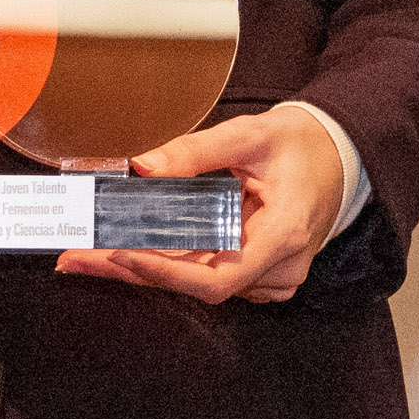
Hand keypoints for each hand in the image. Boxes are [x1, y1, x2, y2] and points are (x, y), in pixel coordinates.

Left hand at [56, 102, 350, 305]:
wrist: (340, 157)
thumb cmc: (301, 145)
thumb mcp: (250, 134)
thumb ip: (195, 151)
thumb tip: (142, 166)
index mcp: (284, 235)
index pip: (218, 276)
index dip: (166, 272)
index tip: (122, 254)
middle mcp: (279, 268)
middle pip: (196, 284)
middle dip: (133, 270)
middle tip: (77, 256)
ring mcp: (271, 278)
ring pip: (197, 283)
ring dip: (144, 269)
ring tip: (89, 254)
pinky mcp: (259, 276)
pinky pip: (208, 276)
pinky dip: (168, 264)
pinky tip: (127, 252)